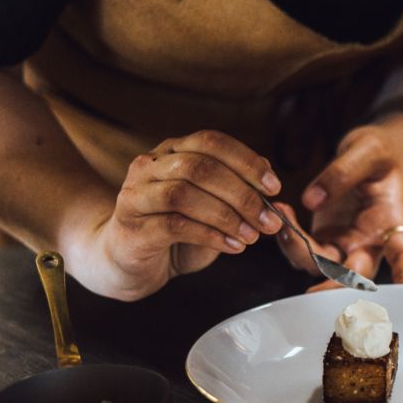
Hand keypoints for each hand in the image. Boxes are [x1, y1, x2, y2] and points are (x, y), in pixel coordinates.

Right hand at [92, 130, 283, 299]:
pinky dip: (210, 235)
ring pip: (184, 194)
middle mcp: (150, 166)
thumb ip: (236, 188)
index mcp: (173, 152)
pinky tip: (233, 246)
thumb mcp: (212, 207)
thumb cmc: (175, 231)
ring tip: (252, 237)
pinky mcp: (131, 226)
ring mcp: (136, 195)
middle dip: (243, 194)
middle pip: (201, 167)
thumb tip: (269, 173)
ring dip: (227, 216)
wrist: (128, 261)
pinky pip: (174, 225)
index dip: (247, 162)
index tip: (274, 187)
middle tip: (269, 220)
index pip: (211, 142)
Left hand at [283, 113, 402, 290]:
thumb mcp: (367, 150)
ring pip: (323, 266)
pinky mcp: (325, 240)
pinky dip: (288, 238)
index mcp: (392, 222)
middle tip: (313, 294)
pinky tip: (282, 212)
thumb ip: (342, 172)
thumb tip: (312, 201)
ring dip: (299, 251)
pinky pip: (304, 251)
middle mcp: (371, 242)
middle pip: (356, 273)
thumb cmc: (379, 154)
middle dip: (334, 285)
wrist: (371, 155)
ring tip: (282, 217)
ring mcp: (346, 244)